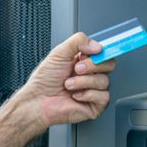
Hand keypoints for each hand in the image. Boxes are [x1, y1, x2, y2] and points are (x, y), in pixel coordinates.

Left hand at [0, 33, 114, 146]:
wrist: (38, 101)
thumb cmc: (44, 80)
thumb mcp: (59, 53)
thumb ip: (78, 41)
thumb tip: (98, 46)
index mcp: (84, 60)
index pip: (104, 52)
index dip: (103, 51)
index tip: (98, 52)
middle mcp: (90, 74)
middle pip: (109, 64)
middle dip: (92, 66)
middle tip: (76, 69)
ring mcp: (93, 89)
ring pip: (105, 81)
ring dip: (83, 82)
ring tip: (68, 85)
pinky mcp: (95, 105)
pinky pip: (104, 97)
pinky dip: (88, 95)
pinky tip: (75, 96)